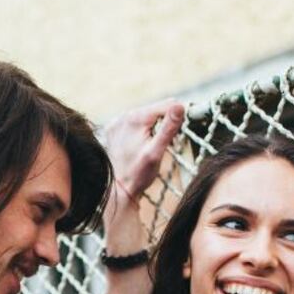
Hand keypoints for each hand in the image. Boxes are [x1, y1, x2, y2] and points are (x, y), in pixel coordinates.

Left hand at [104, 100, 185, 216]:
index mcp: (135, 118)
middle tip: (165, 144)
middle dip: (165, 124)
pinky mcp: (114, 128)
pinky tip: (140, 145)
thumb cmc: (139, 174)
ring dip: (154, 127)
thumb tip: (179, 106)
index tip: (178, 135)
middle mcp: (123, 116)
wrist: (119, 189)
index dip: (177, 118)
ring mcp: (116, 122)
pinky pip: (134, 123)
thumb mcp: (156, 153)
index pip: (167, 105)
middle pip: (155, 110)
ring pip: (145, 116)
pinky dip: (141, 131)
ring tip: (152, 146)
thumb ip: (168, 129)